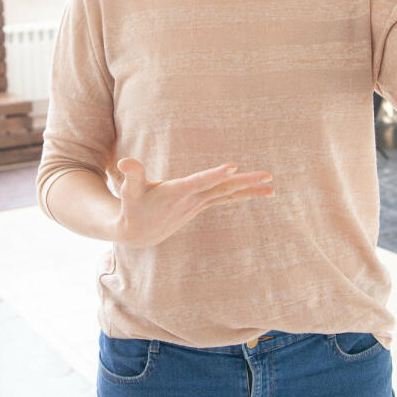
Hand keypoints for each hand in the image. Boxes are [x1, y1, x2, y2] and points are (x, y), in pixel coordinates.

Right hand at [113, 157, 274, 247]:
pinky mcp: (200, 206)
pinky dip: (242, 194)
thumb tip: (124, 162)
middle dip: (245, 182)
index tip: (233, 167)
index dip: (215, 175)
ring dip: (250, 191)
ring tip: (272, 187)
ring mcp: (198, 204)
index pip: (199, 182)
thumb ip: (131, 175)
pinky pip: (225, 199)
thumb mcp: (128, 190)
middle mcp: (192, 200)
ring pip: (228, 195)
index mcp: (176, 192)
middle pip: (222, 189)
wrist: (138, 233)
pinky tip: (259, 192)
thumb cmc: (132, 206)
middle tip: (268, 176)